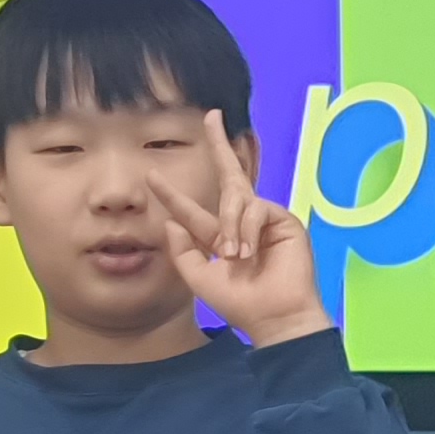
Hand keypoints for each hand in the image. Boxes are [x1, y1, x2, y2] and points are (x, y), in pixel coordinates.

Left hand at [162, 110, 330, 343]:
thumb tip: (171, 220)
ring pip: (236, 199)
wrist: (274, 316)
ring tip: (234, 256)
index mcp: (220, 239)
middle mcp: (242, 223)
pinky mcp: (283, 220)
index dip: (171, 195)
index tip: (151, 176)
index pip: (192, 211)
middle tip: (211, 117)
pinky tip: (249, 251)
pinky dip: (246, 229)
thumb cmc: (240, 303)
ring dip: (229, 226)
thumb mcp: (199, 277)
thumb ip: (182, 250)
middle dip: (219, 145)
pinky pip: (255, 209)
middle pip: (229, 177)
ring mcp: (264, 219)